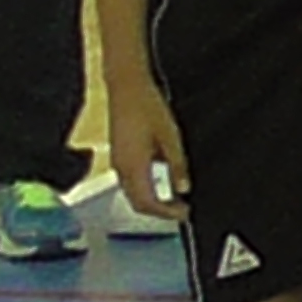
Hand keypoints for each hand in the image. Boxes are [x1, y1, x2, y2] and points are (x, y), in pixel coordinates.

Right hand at [108, 80, 190, 219]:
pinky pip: (130, 182)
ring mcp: (117, 162)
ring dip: (152, 201)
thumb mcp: (170, 136)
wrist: (126, 87)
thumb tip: (183, 188)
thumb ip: (177, 165)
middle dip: (160, 211)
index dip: (166, 213)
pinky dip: (145, 189)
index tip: (184, 213)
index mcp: (134, 166)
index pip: (148, 203)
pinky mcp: (118, 155)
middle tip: (181, 210)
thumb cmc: (147, 106)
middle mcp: (122, 169)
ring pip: (133, 194)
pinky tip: (161, 182)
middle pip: (138, 203)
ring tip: (174, 199)